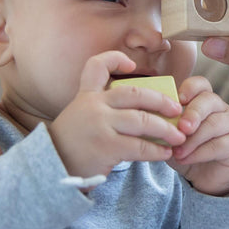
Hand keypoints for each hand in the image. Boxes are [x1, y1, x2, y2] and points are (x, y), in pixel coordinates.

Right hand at [48, 51, 185, 177]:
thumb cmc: (73, 145)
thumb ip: (103, 108)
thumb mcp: (80, 117)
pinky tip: (165, 153)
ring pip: (143, 121)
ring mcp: (100, 125)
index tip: (132, 64)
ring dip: (166, 129)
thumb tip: (145, 112)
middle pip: (135, 94)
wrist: (51, 169)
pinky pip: (140, 146)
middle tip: (177, 110)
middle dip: (161, 101)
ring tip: (178, 138)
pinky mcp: (106, 146)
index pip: (96, 66)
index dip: (116, 59)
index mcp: (86, 96)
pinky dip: (156, 150)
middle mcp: (93, 105)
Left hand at [168, 75, 228, 195]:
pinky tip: (185, 159)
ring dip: (193, 139)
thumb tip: (147, 120)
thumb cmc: (188, 151)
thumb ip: (165, 127)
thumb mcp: (173, 137)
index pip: (201, 84)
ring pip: (214, 123)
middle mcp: (220, 109)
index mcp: (204, 101)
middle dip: (193, 113)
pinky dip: (199, 153)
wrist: (207, 177)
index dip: (190, 88)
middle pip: (210, 100)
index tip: (177, 100)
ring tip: (177, 152)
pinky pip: (219, 144)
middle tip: (181, 128)